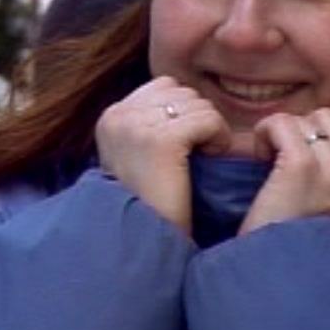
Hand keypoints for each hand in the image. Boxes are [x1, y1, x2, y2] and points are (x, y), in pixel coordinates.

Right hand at [96, 76, 231, 233]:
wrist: (145, 243)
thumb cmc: (152, 204)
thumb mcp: (138, 154)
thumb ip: (150, 121)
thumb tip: (182, 98)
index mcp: (111, 116)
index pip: (164, 87)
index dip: (183, 113)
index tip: (184, 145)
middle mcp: (119, 115)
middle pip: (182, 92)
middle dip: (196, 119)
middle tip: (196, 154)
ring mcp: (137, 125)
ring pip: (198, 103)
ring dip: (209, 129)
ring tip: (200, 159)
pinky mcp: (161, 140)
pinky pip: (208, 119)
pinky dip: (218, 138)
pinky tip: (209, 159)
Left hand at [239, 108, 329, 234]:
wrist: (283, 269)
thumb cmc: (304, 237)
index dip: (327, 131)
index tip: (309, 152)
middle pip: (329, 116)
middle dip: (303, 129)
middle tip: (286, 155)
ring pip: (304, 119)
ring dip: (282, 133)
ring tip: (272, 160)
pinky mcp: (300, 165)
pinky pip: (281, 123)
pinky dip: (265, 133)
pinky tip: (261, 156)